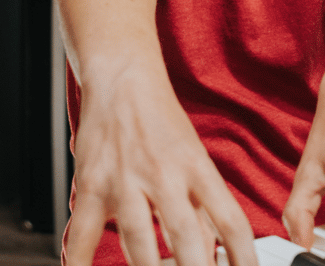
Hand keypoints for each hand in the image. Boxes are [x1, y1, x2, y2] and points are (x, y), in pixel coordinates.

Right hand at [65, 58, 256, 265]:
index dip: (244, 257)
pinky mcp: (91, 184)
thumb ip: (202, 203)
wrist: (123, 76)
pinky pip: (83, 235)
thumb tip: (217, 250)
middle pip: (186, 238)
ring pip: (140, 243)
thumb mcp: (193, 155)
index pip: (230, 220)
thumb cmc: (161, 118)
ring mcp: (125, 181)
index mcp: (196, 167)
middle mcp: (164, 175)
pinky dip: (81, 264)